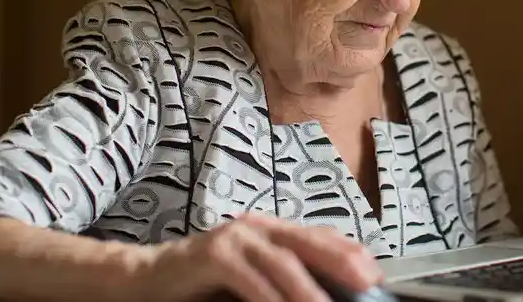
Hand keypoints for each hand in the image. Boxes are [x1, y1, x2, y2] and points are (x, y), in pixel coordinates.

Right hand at [144, 212, 382, 301]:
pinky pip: (250, 278)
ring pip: (284, 262)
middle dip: (343, 262)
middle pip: (310, 242)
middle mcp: (257, 228)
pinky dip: (270, 297)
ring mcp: (235, 238)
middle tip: (368, 283)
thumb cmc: (204, 285)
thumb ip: (283, 281)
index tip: (375, 275)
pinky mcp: (214, 254)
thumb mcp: (252, 280)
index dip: (350, 253)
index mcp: (271, 232)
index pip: (320, 237)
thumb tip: (326, 295)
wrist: (147, 279)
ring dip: (309, 289)